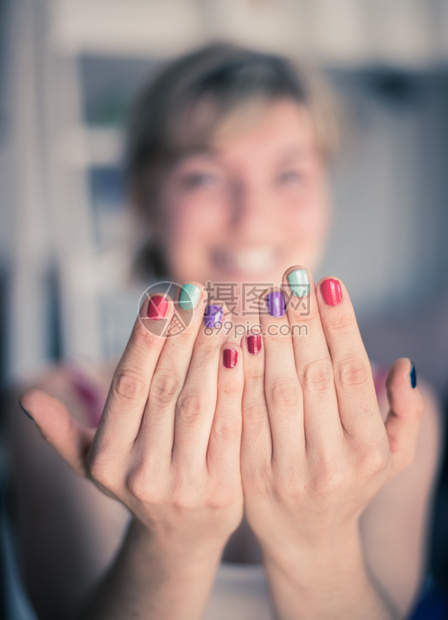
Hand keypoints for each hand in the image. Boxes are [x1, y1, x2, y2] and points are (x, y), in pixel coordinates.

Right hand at [20, 285, 244, 557]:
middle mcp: (140, 474)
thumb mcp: (92, 462)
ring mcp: (182, 485)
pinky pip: (229, 427)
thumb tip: (26, 398)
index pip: (127, 386)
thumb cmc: (135, 481)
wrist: (181, 536)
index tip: (160, 298)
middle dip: (181, 335)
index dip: (144, 340)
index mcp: (105, 459)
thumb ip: (61, 431)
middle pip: (164, 388)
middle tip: (195, 293)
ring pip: (196, 403)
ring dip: (208, 352)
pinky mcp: (222, 492)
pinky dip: (235, 386)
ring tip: (219, 311)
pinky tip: (241, 348)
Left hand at [239, 266, 423, 559]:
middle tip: (293, 277)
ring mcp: (290, 470)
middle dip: (303, 321)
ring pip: (279, 390)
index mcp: (370, 450)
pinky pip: (247, 415)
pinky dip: (243, 375)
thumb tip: (402, 366)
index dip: (341, 325)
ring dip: (272, 338)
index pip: (355, 374)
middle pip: (315, 375)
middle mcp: (334, 460)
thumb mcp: (391, 457)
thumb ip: (404, 415)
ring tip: (268, 297)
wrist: (306, 539)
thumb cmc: (351, 485)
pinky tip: (240, 339)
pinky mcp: (251, 476)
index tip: (328, 283)